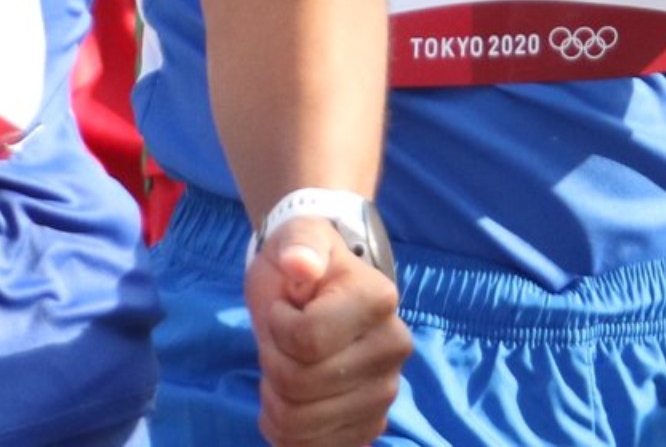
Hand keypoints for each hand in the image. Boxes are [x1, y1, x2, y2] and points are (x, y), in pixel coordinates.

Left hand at [246, 217, 408, 446]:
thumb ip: (299, 245)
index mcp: (378, 301)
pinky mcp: (369, 426)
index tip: (285, 307)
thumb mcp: (297, 237)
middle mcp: (392, 350)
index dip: (277, 326)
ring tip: (283, 370)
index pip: (307, 340)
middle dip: (272, 362)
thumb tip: (300, 263)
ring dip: (275, 400)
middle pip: (300, 385)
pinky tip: (290, 404)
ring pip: (301, 424)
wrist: (323, 288)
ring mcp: (384, 393)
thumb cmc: (305, 261)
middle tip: (281, 341)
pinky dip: (288, 433)